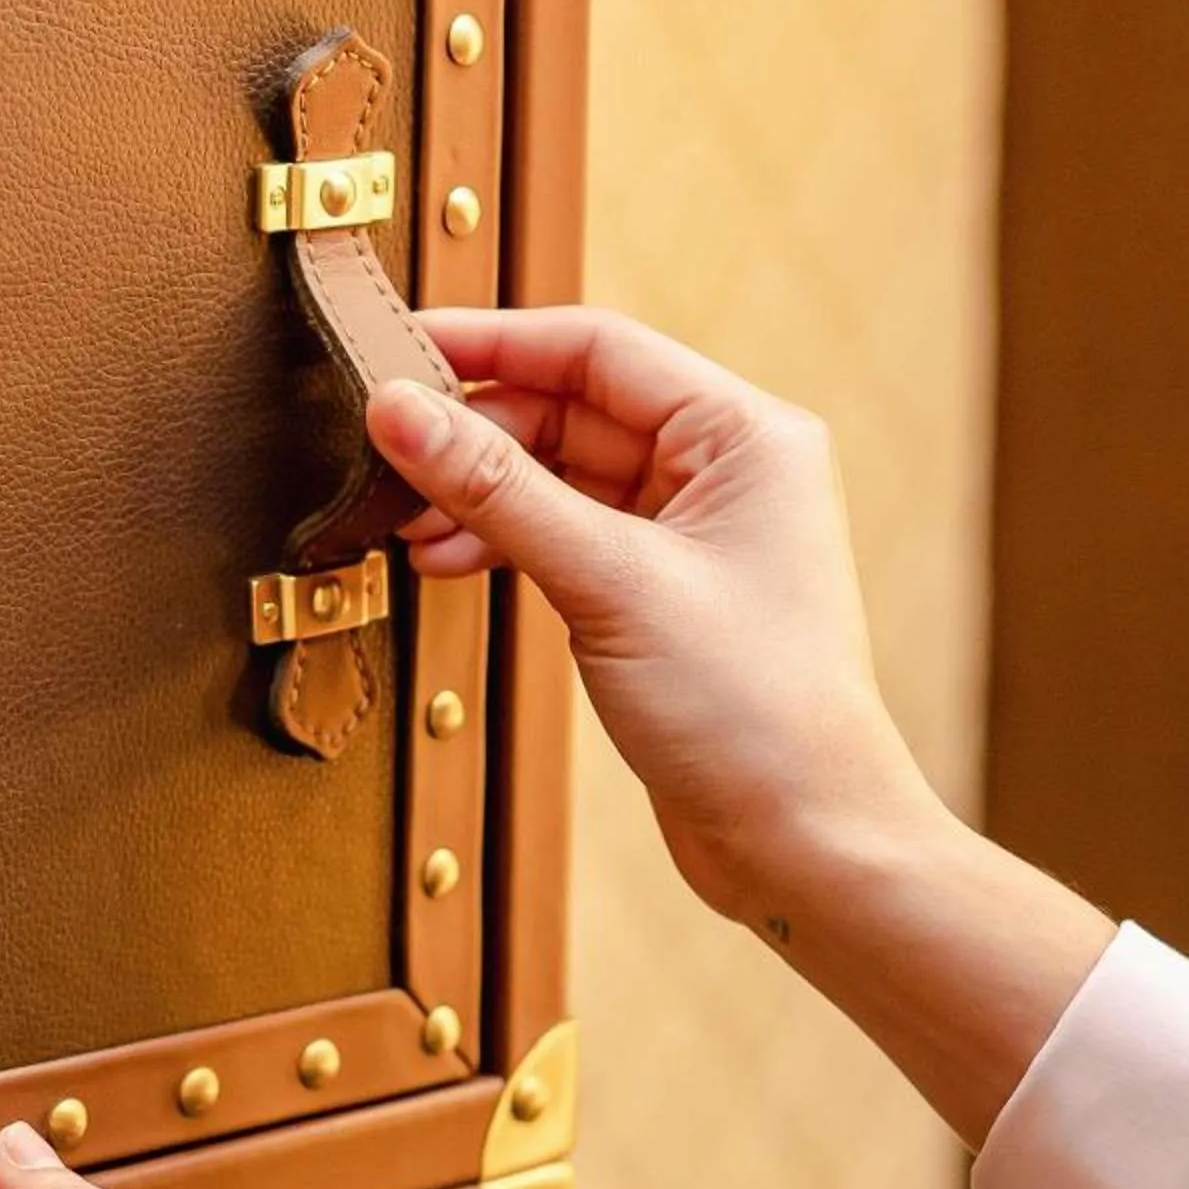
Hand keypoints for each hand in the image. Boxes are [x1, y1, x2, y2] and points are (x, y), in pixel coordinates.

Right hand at [370, 307, 1113, 1140]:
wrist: (805, 845)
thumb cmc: (751, 711)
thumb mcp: (608, 584)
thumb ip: (497, 489)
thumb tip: (398, 408)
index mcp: (744, 435)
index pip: (597, 350)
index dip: (490, 343)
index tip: (396, 351)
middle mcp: (726, 470)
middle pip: (571, 409)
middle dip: (475, 433)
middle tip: (382, 452)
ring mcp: (693, 533)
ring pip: (560, 476)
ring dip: (480, 493)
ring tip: (403, 522)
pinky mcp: (662, 594)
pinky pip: (567, 535)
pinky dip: (505, 543)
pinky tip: (445, 561)